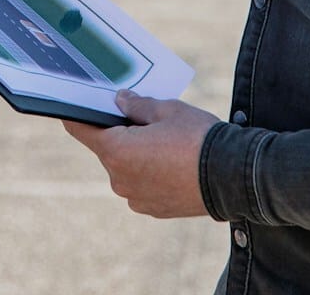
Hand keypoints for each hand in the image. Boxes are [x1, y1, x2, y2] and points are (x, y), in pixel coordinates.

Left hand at [62, 90, 218, 217]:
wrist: (234, 177)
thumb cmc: (199, 138)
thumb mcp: (167, 110)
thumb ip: (137, 105)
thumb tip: (120, 100)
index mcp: (116, 151)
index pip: (81, 129)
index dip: (77, 115)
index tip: (74, 105)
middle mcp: (119, 179)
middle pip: (108, 148)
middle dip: (121, 133)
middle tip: (145, 120)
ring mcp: (135, 197)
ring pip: (126, 168)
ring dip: (137, 155)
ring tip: (166, 143)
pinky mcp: (152, 209)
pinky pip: (141, 185)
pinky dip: (150, 173)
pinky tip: (173, 163)